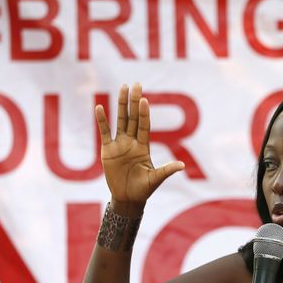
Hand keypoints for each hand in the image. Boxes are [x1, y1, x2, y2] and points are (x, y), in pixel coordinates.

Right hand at [95, 83, 183, 204]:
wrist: (127, 198)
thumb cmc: (143, 190)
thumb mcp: (155, 179)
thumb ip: (166, 170)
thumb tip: (182, 165)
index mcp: (144, 147)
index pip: (144, 126)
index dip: (145, 113)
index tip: (145, 99)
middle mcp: (132, 142)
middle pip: (133, 118)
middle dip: (135, 101)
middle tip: (136, 84)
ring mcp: (119, 145)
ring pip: (120, 120)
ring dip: (121, 105)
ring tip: (123, 88)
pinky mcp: (107, 150)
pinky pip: (104, 132)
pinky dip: (102, 121)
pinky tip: (100, 107)